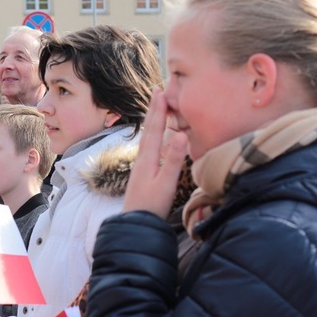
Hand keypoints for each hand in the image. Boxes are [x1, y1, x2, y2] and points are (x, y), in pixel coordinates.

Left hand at [121, 89, 187, 217]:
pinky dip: (153, 137)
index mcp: (148, 159)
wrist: (135, 225)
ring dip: (152, 122)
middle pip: (148, 130)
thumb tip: (180, 134)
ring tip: (155, 109)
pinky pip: (149, 148)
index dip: (158, 110)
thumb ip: (173, 160)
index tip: (160, 91)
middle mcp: (142, 160)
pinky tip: (154, 140)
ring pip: (147, 138)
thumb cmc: (151, 206)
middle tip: (156, 91)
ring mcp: (142, 167)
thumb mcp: (166, 183)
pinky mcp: (143, 175)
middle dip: (153, 110)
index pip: (154, 129)